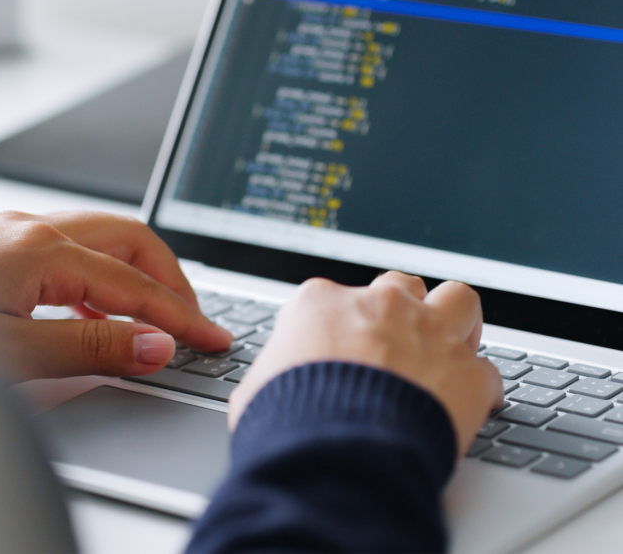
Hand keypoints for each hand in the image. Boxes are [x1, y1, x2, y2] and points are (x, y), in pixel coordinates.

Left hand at [0, 211, 231, 380]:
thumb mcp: (10, 354)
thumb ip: (89, 347)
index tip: (213, 337)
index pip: (134, 283)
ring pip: (105, 238)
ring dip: (140, 273)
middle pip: (130, 238)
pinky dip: (105, 276)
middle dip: (170, 276)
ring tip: (159, 315)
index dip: (179, 315)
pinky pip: (75, 250)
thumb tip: (153, 343)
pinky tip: (103, 309)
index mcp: (40, 250)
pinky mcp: (4, 245)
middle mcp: (32, 229)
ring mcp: (16, 232)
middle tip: (194, 318)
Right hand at [228, 271, 502, 454]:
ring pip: (458, 298)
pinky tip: (471, 408)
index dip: (343, 327)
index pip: (336, 298)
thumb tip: (270, 387)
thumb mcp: (256, 389)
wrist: (335, 455)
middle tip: (399, 344)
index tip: (347, 350)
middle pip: (399, 287)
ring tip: (451, 349)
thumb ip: (274, 373)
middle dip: (402, 311)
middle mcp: (378, 306)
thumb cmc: (286, 422)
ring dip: (456, 322)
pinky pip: (486, 372)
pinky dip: (480, 389)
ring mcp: (428, 333)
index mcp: (321, 304)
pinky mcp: (467, 372)